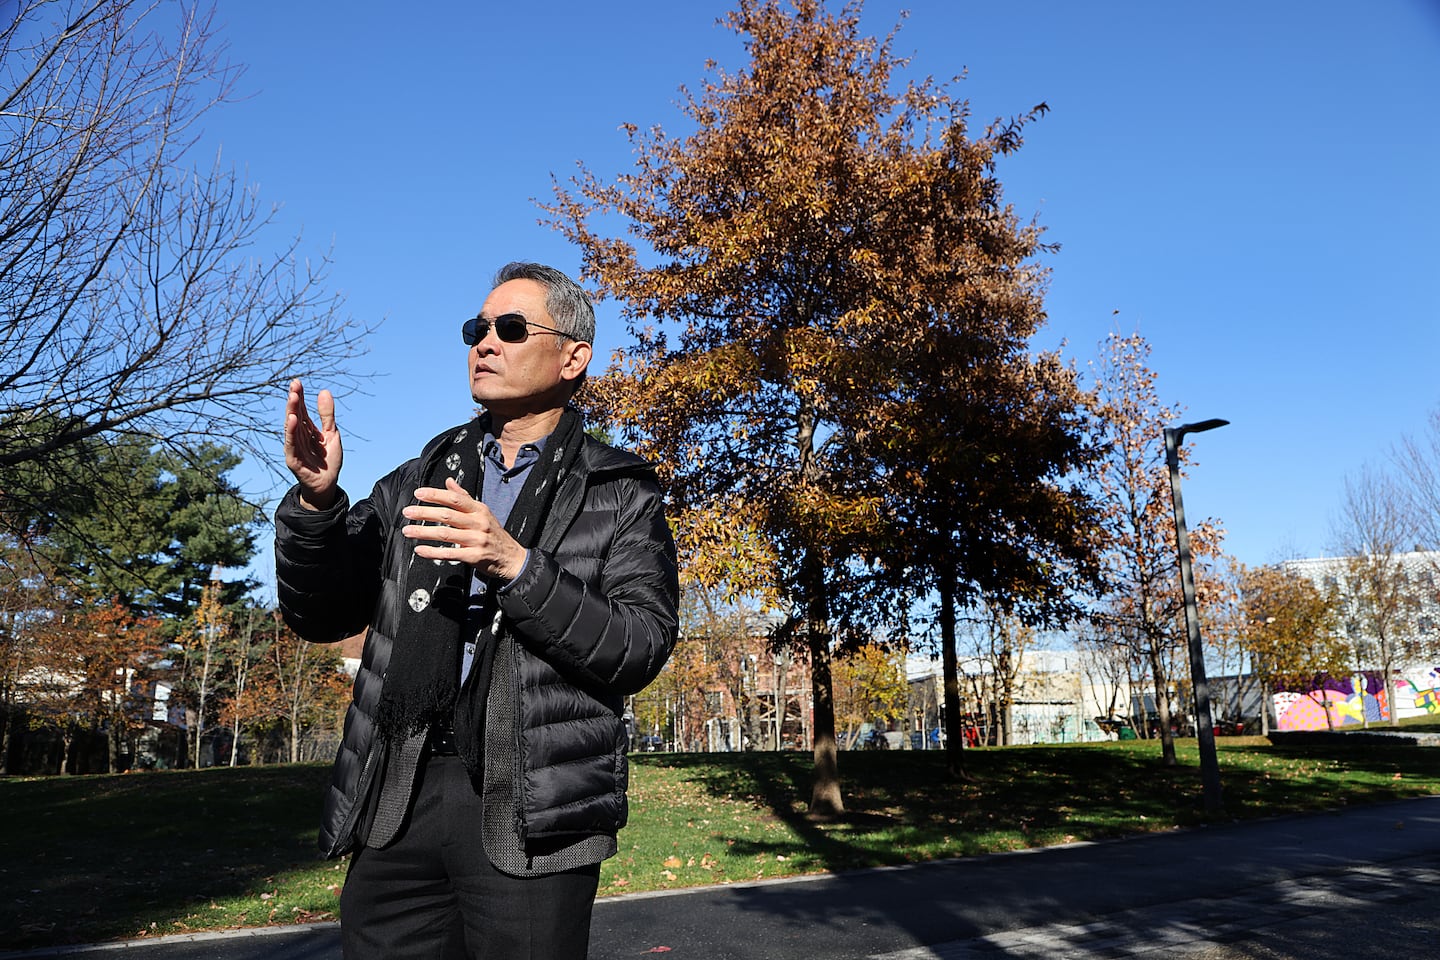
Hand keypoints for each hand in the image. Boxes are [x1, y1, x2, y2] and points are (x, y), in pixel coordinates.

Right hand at [283, 379, 341, 509]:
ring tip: (293, 398)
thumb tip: (324, 391)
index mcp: (307, 430)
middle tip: (294, 385)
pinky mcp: (293, 459)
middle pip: (295, 415)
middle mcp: (298, 437)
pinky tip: (292, 420)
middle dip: (294, 401)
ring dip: (292, 412)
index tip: (297, 382)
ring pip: (291, 427)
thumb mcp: (332, 434)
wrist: (327, 484)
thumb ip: (327, 415)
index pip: (302, 410)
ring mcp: (294, 447)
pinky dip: (291, 432)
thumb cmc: (328, 460)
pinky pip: (291, 444)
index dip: (300, 397)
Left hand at [402, 478, 527, 580]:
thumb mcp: (483, 512)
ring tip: (407, 531)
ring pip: (446, 534)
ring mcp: (477, 540)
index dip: (436, 495)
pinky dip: (433, 552)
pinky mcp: (474, 557)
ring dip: (424, 532)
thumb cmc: (494, 534)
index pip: (455, 499)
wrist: (511, 558)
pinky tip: (420, 549)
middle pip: (447, 515)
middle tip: (407, 512)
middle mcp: (479, 523)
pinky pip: (450, 553)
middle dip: (425, 512)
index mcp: (479, 510)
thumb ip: (464, 497)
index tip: (419, 493)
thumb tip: (449, 481)